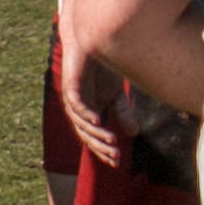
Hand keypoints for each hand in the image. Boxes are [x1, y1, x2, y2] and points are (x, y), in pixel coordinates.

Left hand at [61, 53, 130, 167]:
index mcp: (88, 113)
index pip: (94, 138)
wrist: (91, 41)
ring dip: (96, 133)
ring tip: (111, 141)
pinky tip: (98, 120)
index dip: (104, 151)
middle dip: (101, 146)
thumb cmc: (103, 68)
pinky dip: (86, 113)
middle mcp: (78, 110)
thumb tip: (134, 134)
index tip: (117, 162)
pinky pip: (75, 104)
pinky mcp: (70, 85)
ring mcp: (73, 98)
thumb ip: (122, 112)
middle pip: (86, 135)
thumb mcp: (117, 94)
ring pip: (81, 122)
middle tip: (116, 156)